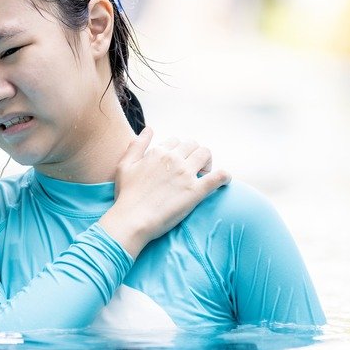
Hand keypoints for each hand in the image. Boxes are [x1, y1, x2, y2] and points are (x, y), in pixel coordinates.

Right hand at [99, 127, 230, 257]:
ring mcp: (186, 174)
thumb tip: (149, 129)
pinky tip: (223, 180)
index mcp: (158, 152)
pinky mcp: (196, 191)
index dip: (177, 151)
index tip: (176, 162)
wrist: (132, 220)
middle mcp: (173, 159)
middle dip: (193, 153)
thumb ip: (137, 145)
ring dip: (207, 161)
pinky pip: (218, 177)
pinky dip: (224, 176)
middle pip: (192, 145)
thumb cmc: (126, 195)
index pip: (175, 141)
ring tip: (203, 173)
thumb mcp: (124, 165)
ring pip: (206, 154)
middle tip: (190, 168)